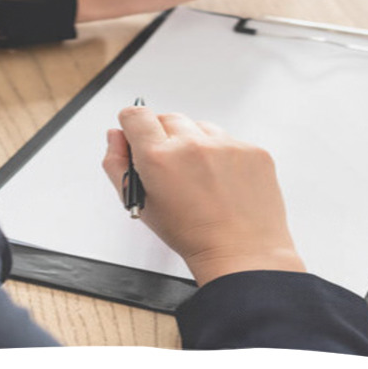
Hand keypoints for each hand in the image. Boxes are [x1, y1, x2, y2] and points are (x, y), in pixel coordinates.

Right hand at [102, 105, 305, 285]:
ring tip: (200, 177)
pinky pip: (228, 139)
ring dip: (194, 143)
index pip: (136, 115)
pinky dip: (222, 154)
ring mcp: (225, 144)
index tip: (137, 134)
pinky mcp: (252, 149)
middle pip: (167, 118)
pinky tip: (222, 180)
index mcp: (159, 157)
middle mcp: (192, 144)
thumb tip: (116, 136)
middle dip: (164, 137)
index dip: (133, 125)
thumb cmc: (191, 235)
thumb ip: (118, 165)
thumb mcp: (141, 204)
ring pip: (199, 127)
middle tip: (172, 168)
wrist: (241, 253)